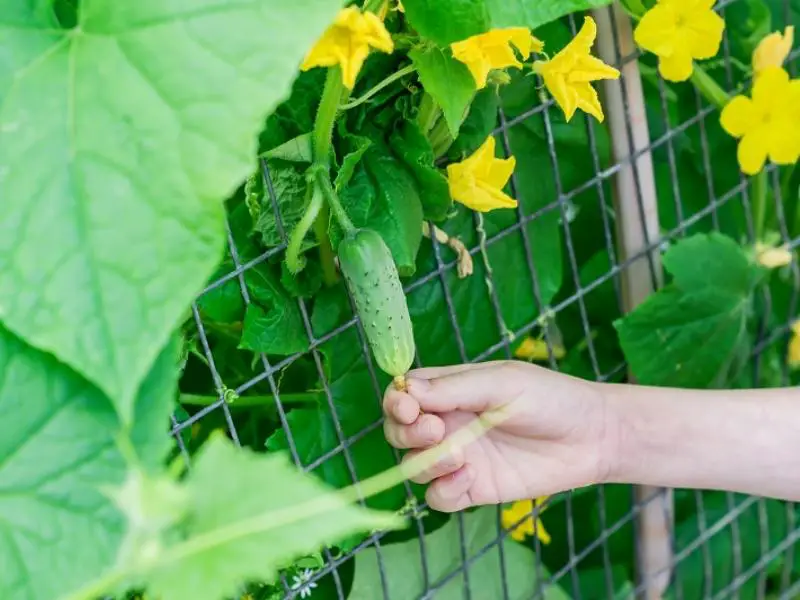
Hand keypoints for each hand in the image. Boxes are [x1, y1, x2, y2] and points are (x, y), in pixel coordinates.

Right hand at [382, 361, 616, 511]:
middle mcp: (449, 423)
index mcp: (451, 390)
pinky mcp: (474, 489)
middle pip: (399, 432)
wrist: (593, 438)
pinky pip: (439, 497)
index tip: (408, 407)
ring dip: (425, 462)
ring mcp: (459, 458)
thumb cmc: (550, 398)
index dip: (397, 402)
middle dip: (406, 433)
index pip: (405, 394)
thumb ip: (455, 388)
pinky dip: (444, 490)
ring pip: (413, 466)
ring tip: (459, 455)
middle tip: (435, 430)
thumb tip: (406, 390)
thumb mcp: (503, 383)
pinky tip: (470, 478)